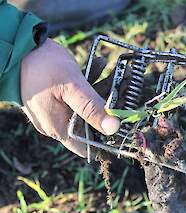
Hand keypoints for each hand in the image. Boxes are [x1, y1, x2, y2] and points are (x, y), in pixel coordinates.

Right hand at [20, 38, 119, 156]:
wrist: (19, 47)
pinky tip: (98, 66)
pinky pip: (76, 99)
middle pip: (89, 124)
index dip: (105, 139)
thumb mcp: (73, 86)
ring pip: (85, 108)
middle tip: (122, 85)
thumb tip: (113, 128)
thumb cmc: (42, 66)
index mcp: (58, 128)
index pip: (87, 147)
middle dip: (107, 106)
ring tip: (111, 69)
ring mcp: (55, 113)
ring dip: (100, 90)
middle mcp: (56, 125)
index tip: (121, 123)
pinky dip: (88, 86)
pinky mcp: (56, 101)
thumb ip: (92, 108)